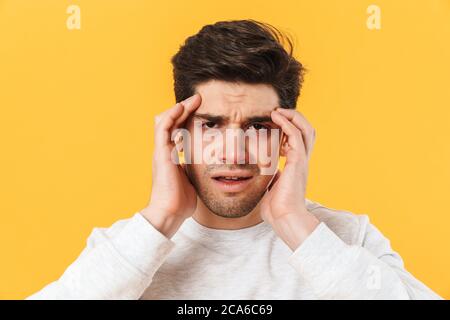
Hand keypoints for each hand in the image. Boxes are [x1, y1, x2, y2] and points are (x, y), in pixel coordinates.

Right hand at [141, 94, 201, 237]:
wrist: (170, 212)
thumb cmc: (181, 201)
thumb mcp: (191, 180)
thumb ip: (194, 170)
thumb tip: (206, 167)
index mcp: (171, 157)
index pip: (177, 131)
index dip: (187, 119)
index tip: (200, 111)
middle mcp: (164, 151)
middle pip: (170, 122)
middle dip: (184, 109)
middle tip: (199, 100)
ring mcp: (161, 151)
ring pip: (165, 121)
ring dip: (179, 108)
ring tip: (194, 99)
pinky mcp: (161, 153)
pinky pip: (163, 128)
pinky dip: (172, 115)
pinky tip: (181, 107)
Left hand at [260, 107, 319, 249]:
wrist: (284, 219)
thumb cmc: (277, 209)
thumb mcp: (271, 189)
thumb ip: (271, 179)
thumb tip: (266, 175)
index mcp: (296, 166)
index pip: (299, 140)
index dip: (289, 128)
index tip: (274, 124)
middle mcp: (302, 161)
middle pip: (308, 131)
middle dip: (295, 118)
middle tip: (278, 112)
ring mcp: (301, 160)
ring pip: (306, 129)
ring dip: (293, 116)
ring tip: (278, 110)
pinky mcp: (297, 161)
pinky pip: (294, 135)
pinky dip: (287, 122)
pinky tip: (276, 117)